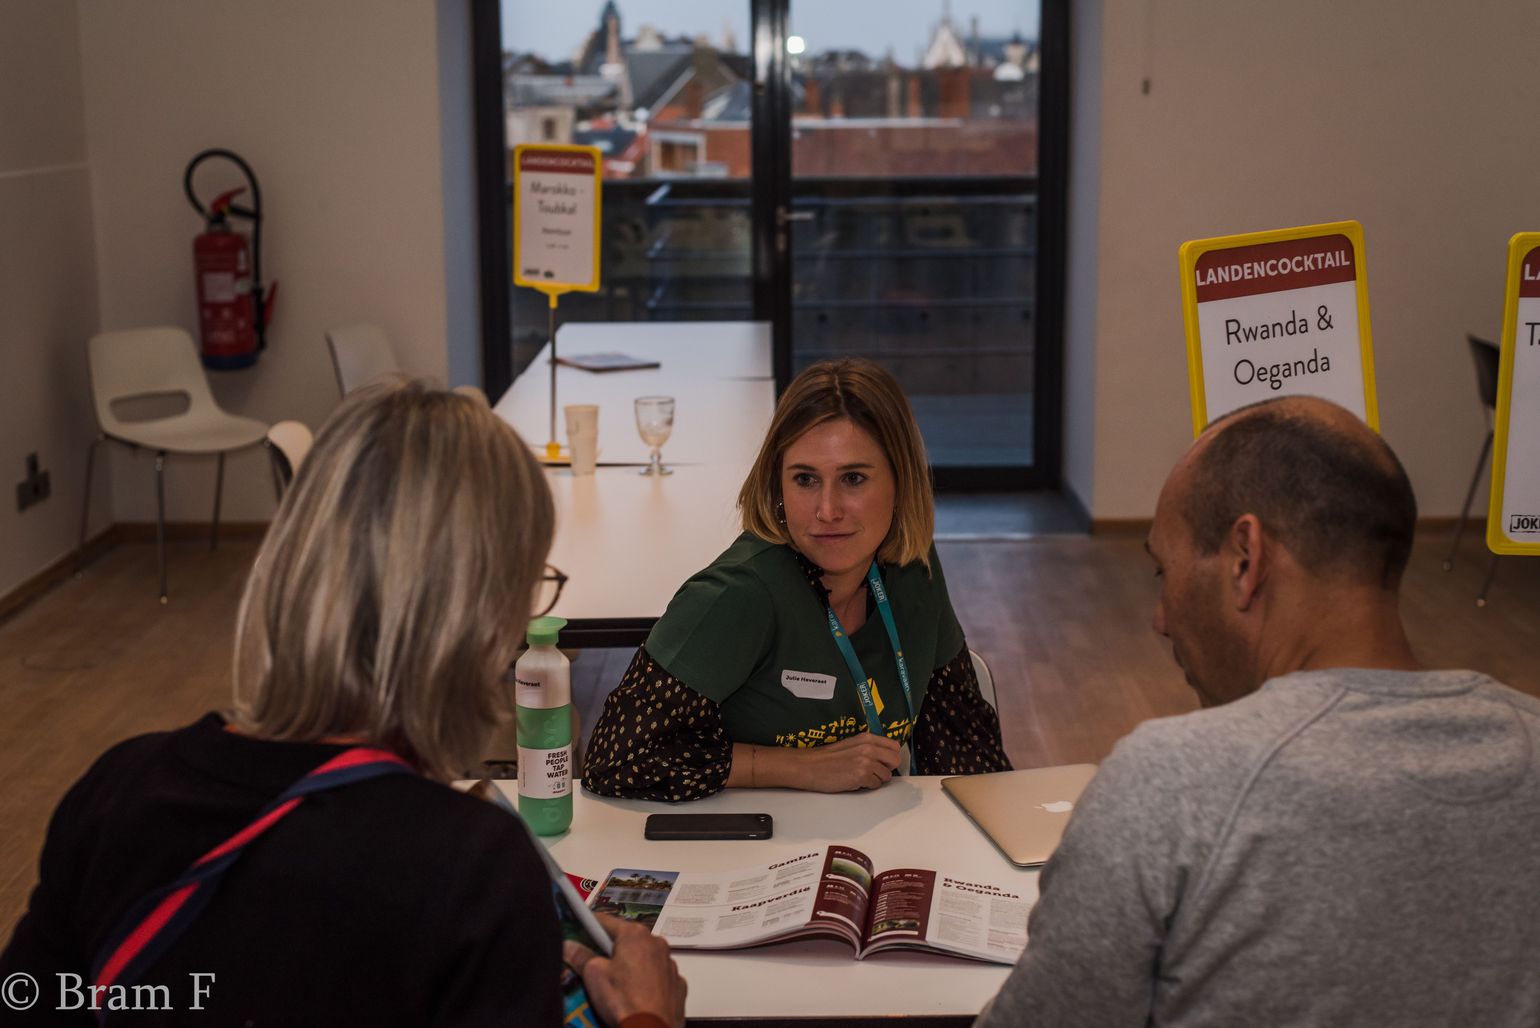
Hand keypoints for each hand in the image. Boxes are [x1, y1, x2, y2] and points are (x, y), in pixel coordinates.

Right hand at [565, 913, 686, 1027]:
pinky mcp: (677, 983)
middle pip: (627, 940)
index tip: (580, 929)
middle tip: (596, 965)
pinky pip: (657, 976)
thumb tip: (569, 946)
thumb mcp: (594, 975)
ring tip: (617, 986)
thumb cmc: (624, 1000)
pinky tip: (636, 996)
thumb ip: (580, 956)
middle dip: (612, 950)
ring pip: (644, 957)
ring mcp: (670, 963)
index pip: (606, 921)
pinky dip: (647, 981)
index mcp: (635, 935)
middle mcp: (657, 943)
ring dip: (631, 965)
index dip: (590, 925)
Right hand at [797, 732, 901, 791]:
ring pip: (886, 776)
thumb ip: (869, 747)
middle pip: (895, 760)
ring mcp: (866, 762)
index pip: (894, 746)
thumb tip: (884, 757)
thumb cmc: (827, 758)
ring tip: (860, 777)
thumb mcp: (851, 744)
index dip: (890, 756)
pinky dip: (867, 786)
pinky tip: (854, 781)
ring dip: (876, 779)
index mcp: (867, 738)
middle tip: (875, 772)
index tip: (884, 762)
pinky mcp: (862, 775)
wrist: (810, 766)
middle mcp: (869, 748)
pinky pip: (875, 785)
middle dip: (888, 768)